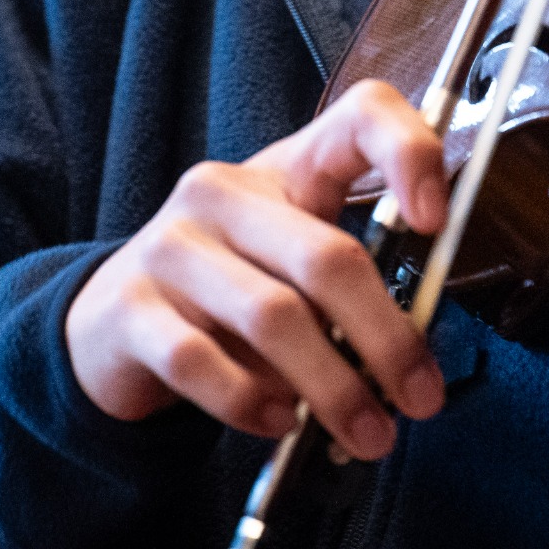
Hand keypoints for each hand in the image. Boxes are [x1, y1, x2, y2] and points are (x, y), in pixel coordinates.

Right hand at [66, 80, 449, 458]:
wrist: (112, 324)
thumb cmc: (230, 291)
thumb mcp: (292, 270)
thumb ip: (352, 292)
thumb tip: (411, 358)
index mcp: (285, 169)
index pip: (359, 116)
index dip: (408, 153)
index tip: (436, 221)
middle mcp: (222, 193)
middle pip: (326, 256)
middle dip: (387, 339)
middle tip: (422, 399)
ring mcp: (170, 246)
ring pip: (273, 317)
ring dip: (332, 388)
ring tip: (367, 432)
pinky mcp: (129, 307)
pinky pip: (201, 362)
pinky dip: (251, 402)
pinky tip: (277, 423)